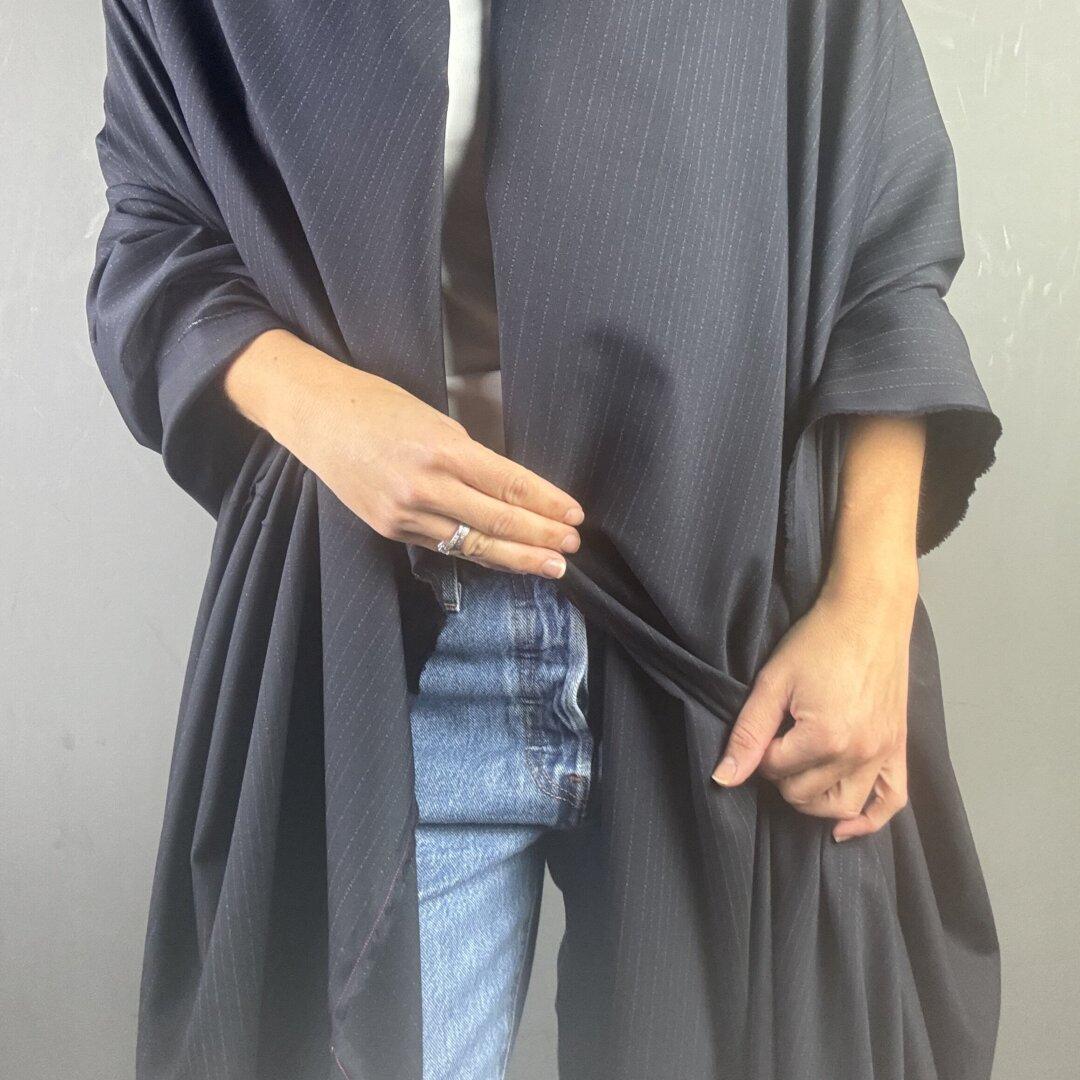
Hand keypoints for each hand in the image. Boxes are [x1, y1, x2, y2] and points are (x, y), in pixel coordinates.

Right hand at [222, 329, 583, 576]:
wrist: (315, 416)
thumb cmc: (377, 405)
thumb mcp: (433, 418)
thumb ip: (469, 457)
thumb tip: (508, 489)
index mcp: (442, 449)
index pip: (509, 485)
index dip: (546, 504)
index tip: (575, 516)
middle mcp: (425, 486)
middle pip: (496, 522)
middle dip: (540, 538)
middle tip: (572, 549)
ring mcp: (405, 513)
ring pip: (473, 544)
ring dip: (516, 557)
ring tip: (550, 567)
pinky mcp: (390, 529)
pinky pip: (445, 545)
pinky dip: (478, 554)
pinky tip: (504, 560)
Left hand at [711, 576, 916, 841]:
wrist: (868, 615)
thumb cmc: (818, 640)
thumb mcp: (773, 682)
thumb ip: (748, 733)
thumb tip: (724, 778)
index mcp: (826, 737)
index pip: (775, 770)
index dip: (761, 751)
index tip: (768, 723)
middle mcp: (859, 754)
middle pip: (804, 795)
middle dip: (782, 775)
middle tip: (779, 740)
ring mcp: (884, 754)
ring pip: (843, 807)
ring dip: (814, 801)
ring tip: (799, 775)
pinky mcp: (899, 748)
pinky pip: (891, 801)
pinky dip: (868, 820)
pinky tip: (843, 826)